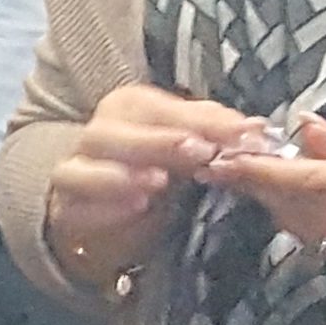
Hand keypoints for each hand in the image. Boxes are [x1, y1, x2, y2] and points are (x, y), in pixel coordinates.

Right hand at [41, 82, 254, 294]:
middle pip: (117, 128)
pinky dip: (104, 205)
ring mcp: (76, 167)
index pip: (162, 107)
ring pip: (88, 162)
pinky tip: (135, 208)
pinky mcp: (66, 205)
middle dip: (160, 141)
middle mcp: (99, 131)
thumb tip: (259, 129)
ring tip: (159, 183)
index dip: (202, 121)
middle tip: (199, 153)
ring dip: (124, 173)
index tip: (242, 136)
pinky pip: (75, 203)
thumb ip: (218, 135)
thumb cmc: (156, 171)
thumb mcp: (190, 149)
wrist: (110, 217)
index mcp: (130, 107)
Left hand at [204, 115, 325, 302]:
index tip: (223, 160)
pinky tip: (301, 210)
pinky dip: (310, 229)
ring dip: (281, 209)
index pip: (310, 185)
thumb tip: (305, 129)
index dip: (261, 174)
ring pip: (312, 236)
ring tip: (257, 181)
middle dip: (262, 190)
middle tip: (229, 162)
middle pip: (300, 214)